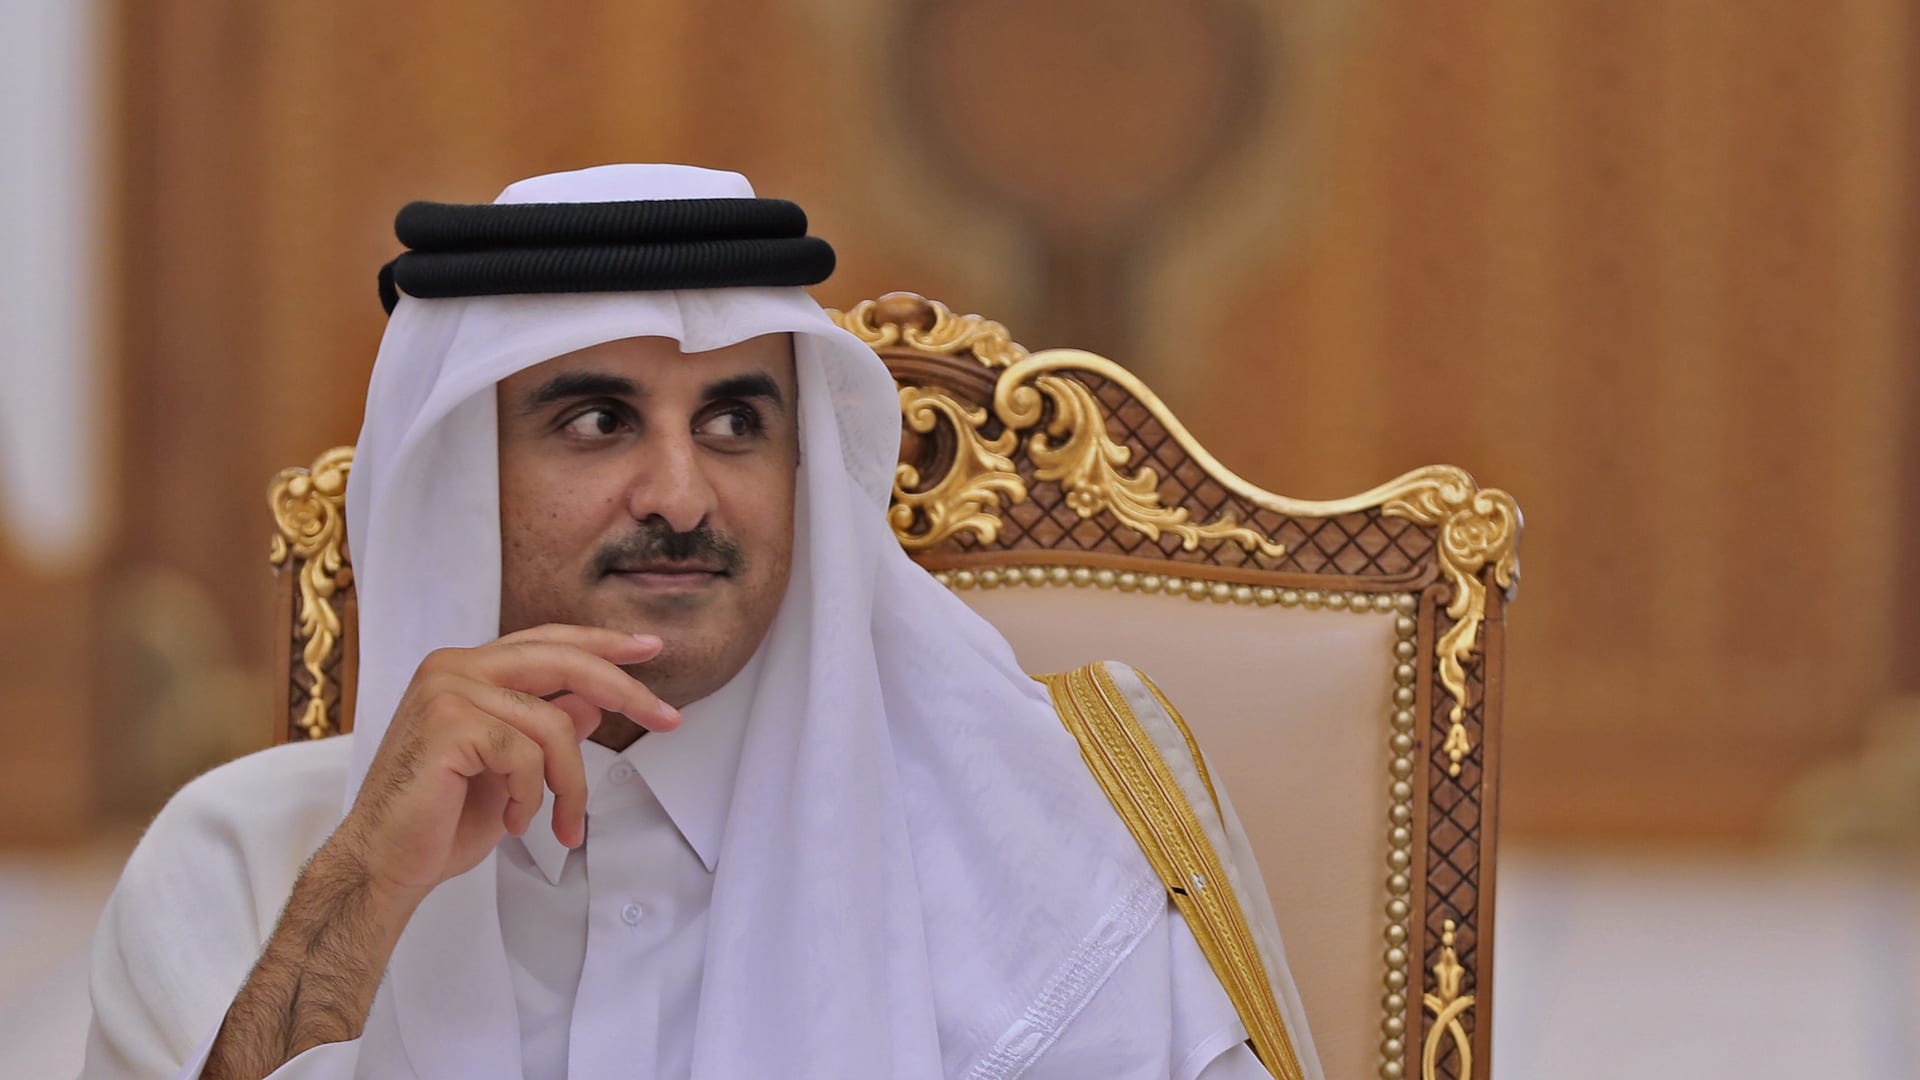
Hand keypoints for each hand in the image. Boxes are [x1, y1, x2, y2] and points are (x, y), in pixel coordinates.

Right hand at [334, 624, 678, 903]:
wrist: (384, 865)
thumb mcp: (512, 770)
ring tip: (556, 823)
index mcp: (467, 670)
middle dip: (625, 690)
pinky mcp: (447, 722)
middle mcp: (454, 667)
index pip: (548, 641)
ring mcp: (447, 689)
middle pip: (563, 661)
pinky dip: (530, 796)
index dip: (603, 643)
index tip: (652, 649)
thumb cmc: (440, 822)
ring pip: (554, 723)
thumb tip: (593, 703)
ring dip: (568, 784)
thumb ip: (545, 727)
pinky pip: (526, 754)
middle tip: (669, 718)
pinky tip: (510, 820)